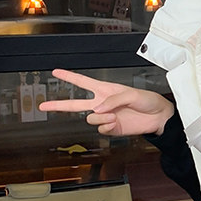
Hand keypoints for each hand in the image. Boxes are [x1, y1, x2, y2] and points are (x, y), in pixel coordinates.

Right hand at [39, 69, 173, 136]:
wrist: (158, 116)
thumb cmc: (147, 100)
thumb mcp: (131, 94)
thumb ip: (113, 100)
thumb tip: (98, 110)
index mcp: (105, 90)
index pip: (83, 82)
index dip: (69, 77)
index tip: (56, 71)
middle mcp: (102, 103)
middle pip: (75, 104)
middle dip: (58, 104)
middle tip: (43, 104)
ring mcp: (106, 117)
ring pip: (90, 119)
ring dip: (101, 117)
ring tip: (115, 114)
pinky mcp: (111, 128)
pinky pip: (101, 128)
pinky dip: (107, 125)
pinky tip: (116, 122)